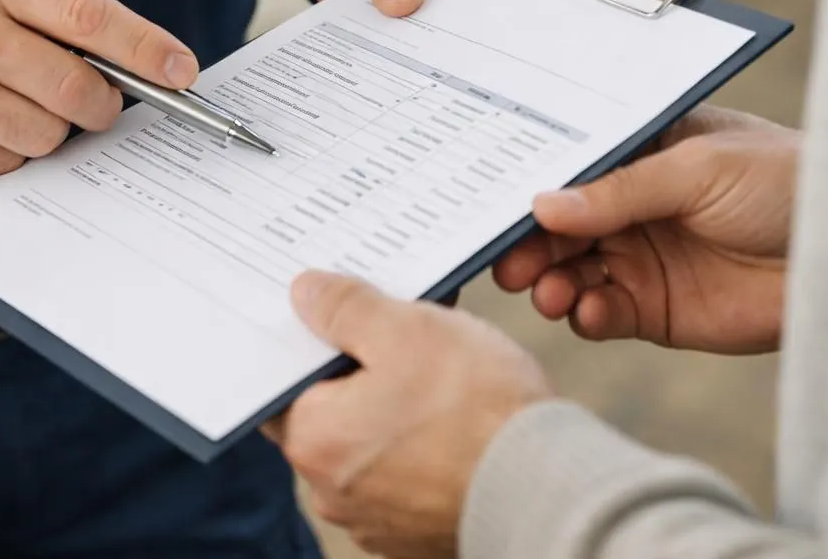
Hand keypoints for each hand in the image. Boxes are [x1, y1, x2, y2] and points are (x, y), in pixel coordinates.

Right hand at [0, 0, 197, 181]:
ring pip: (46, 135)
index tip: (183, 71)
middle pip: (76, 89)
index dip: (146, 48)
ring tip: (9, 103)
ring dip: (47, 130)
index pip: (88, 17)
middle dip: (98, 104)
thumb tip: (144, 68)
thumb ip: (55, 18)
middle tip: (92, 102)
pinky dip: (5, 151)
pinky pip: (5, 164)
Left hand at [266, 272, 549, 558]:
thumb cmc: (478, 410)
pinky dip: (422, 449)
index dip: (306, 344)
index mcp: (315, 439)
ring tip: (441, 377)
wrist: (548, 488)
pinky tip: (458, 421)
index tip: (334, 318)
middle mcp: (333, 491)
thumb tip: (304, 294)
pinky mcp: (418, 533)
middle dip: (356, 373)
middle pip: (327, 414)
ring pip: (370, 446)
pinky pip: (406, 477)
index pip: (279, 384)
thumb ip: (346, 309)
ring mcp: (377, 519)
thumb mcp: (407, 330)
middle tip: (398, 336)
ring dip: (392, 412)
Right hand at [494, 106, 798, 353]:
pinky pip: (602, 313)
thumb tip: (544, 206)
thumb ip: (621, 191)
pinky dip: (585, 314)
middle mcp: (632, 205)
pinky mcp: (655, 309)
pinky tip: (586, 310)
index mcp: (639, 153)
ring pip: (570, 271)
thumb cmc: (785, 181)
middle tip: (509, 261)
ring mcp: (641, 257)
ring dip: (550, 281)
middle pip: (558, 225)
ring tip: (548, 291)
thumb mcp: (699, 168)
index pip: (569, 167)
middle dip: (528, 242)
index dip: (529, 184)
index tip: (491, 204)